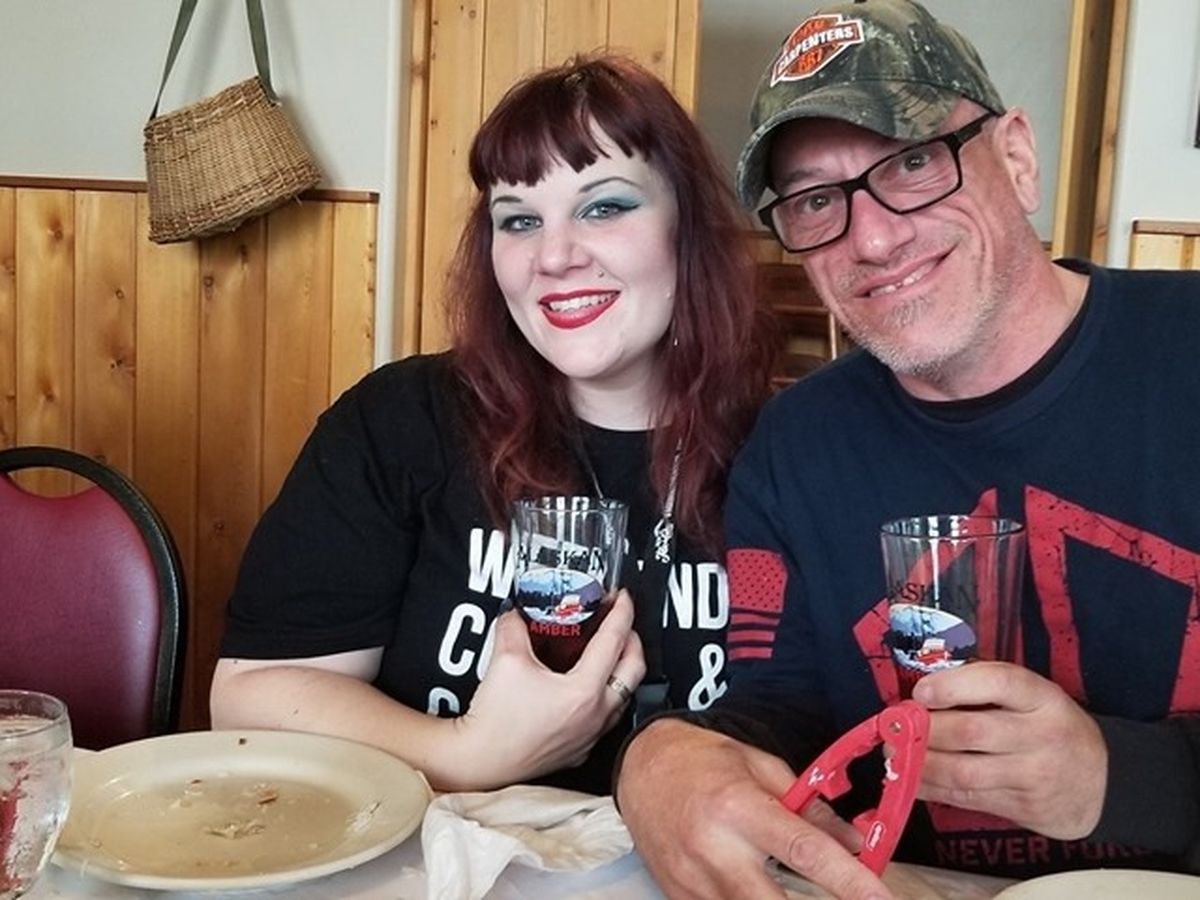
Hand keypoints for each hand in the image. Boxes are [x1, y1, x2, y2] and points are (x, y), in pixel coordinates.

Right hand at [449, 589, 645, 788]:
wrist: (481, 761)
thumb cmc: (496, 721)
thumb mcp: (505, 659)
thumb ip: (515, 626)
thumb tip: (517, 612)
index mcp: (584, 691)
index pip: (614, 640)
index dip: (622, 612)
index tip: (621, 596)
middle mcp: (595, 715)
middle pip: (634, 669)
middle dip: (632, 638)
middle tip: (620, 621)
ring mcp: (590, 735)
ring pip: (624, 695)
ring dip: (621, 669)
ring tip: (608, 651)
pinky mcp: (579, 749)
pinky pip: (606, 717)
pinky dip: (605, 694)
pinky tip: (588, 686)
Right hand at [617, 718, 895, 899]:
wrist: (640, 767)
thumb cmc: (703, 761)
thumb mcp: (760, 766)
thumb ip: (809, 807)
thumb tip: (855, 843)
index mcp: (739, 808)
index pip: (805, 851)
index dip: (850, 882)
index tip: (882, 899)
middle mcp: (713, 849)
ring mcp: (692, 880)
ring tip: (794, 890)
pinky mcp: (679, 898)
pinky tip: (759, 892)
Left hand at [913, 661, 1106, 838]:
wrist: (1102, 782)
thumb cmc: (1050, 726)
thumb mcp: (1033, 696)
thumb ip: (986, 688)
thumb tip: (922, 694)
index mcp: (1043, 698)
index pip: (1000, 682)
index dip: (954, 685)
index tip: (921, 691)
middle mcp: (1041, 736)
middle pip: (972, 731)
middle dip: (925, 729)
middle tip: (895, 726)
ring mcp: (1033, 776)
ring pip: (964, 772)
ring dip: (920, 763)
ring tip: (894, 754)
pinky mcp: (1022, 808)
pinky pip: (966, 799)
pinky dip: (932, 788)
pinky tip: (910, 777)